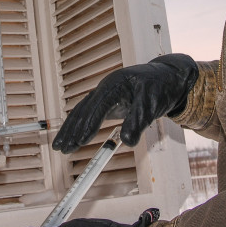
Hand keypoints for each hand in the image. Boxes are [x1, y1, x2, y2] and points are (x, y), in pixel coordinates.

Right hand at [53, 53, 197, 152]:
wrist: (166, 78)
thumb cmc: (160, 88)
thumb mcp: (152, 104)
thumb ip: (138, 122)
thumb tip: (127, 142)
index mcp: (116, 84)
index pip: (98, 106)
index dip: (88, 124)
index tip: (80, 141)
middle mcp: (106, 87)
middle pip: (84, 109)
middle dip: (72, 129)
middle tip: (62, 148)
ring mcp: (105, 94)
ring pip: (82, 111)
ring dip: (71, 129)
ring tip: (59, 147)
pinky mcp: (107, 101)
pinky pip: (88, 113)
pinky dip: (79, 125)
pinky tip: (71, 137)